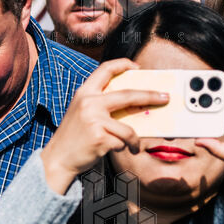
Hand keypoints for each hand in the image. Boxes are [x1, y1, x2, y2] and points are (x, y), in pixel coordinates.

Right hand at [39, 58, 167, 193]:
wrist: (58, 159)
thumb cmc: (75, 137)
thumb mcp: (84, 113)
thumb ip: (103, 105)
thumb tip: (138, 105)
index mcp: (85, 93)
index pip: (106, 69)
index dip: (123, 64)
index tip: (138, 67)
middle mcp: (89, 103)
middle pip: (128, 95)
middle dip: (151, 96)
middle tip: (165, 98)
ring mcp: (94, 120)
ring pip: (129, 128)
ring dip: (134, 140)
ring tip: (133, 146)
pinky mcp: (100, 138)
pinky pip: (123, 142)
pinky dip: (123, 148)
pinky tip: (114, 149)